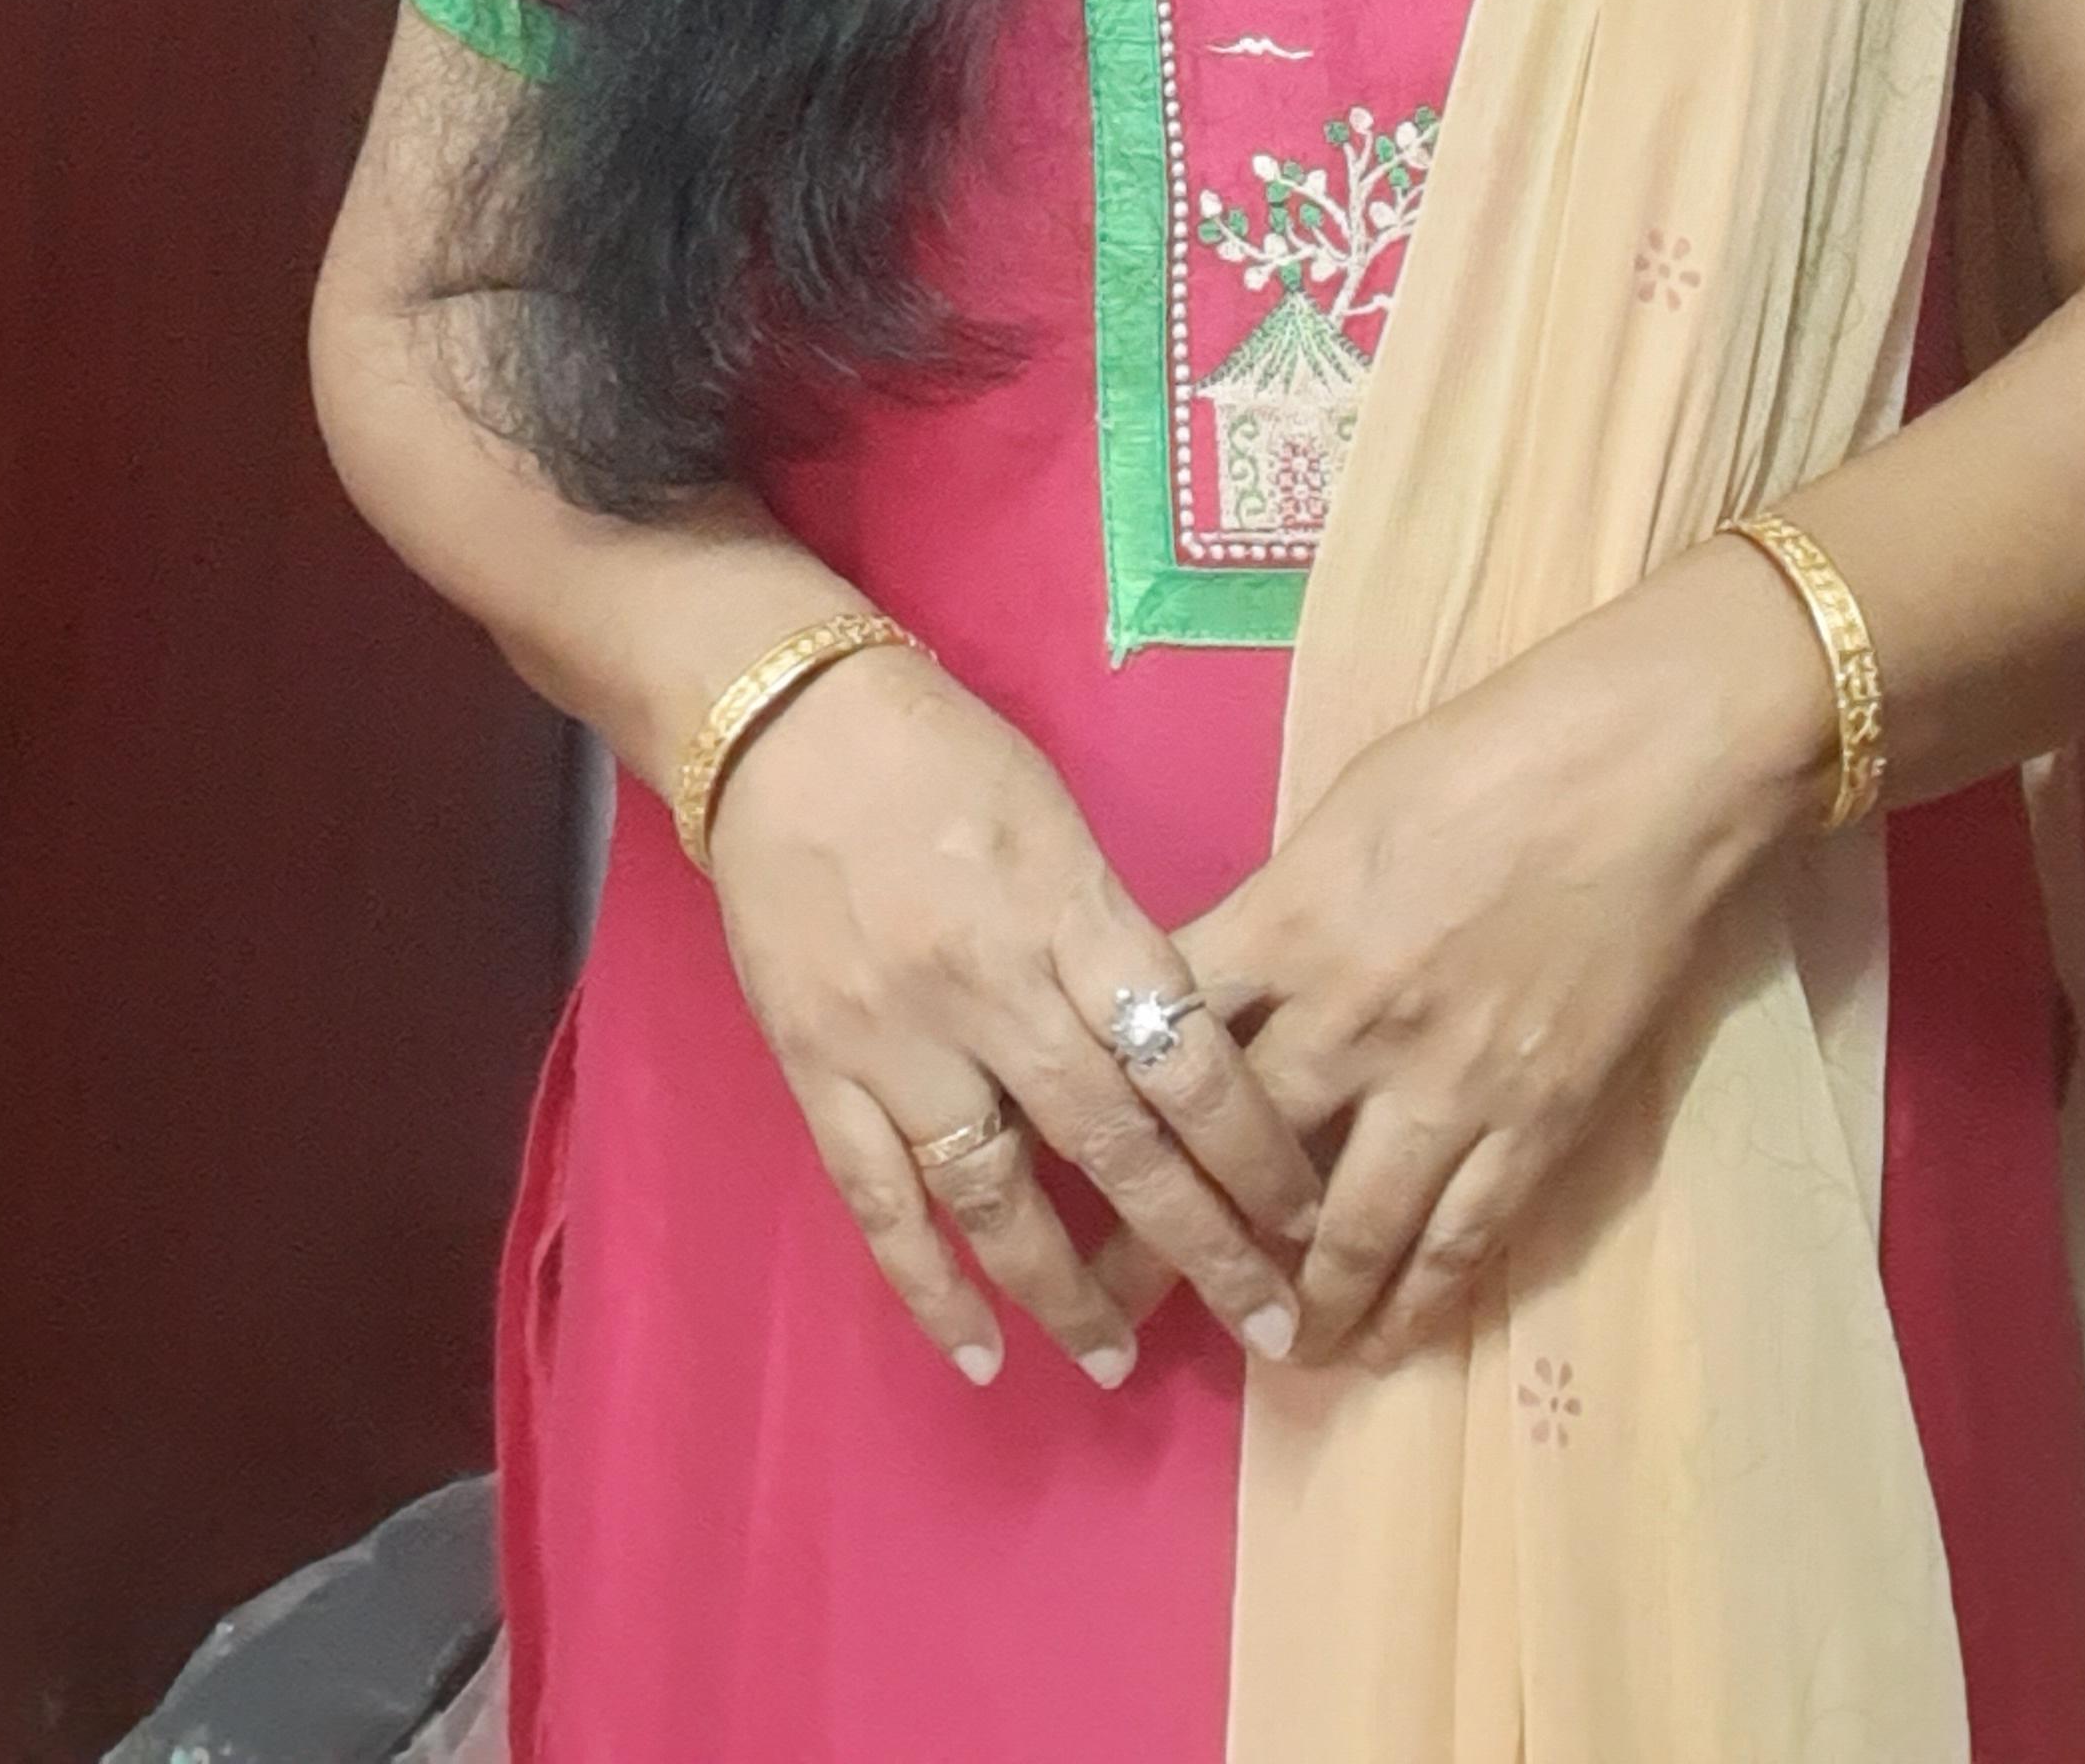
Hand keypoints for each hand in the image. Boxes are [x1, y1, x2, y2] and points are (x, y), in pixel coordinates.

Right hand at [706, 642, 1323, 1388]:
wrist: (782, 726)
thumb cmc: (944, 756)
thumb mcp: (1061, 822)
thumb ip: (1113, 939)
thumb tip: (1175, 1051)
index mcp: (1064, 913)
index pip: (1181, 1053)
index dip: (1251, 1145)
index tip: (1302, 1212)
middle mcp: (987, 989)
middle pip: (1110, 1139)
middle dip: (1198, 1242)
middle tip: (1265, 1322)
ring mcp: (894, 1040)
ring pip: (993, 1194)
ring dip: (1065, 1291)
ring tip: (1119, 1358)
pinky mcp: (815, 1069)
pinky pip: (879, 1200)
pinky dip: (930, 1287)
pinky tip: (980, 1352)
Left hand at [1104, 543, 1829, 1364]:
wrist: (1644, 766)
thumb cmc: (1488, 753)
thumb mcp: (1345, 809)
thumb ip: (1284, 906)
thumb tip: (1237, 974)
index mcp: (1288, 925)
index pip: (1166, 1044)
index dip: (1111, 1117)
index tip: (1071, 1173)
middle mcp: (1351, 1021)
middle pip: (1234, 1159)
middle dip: (1175, 1242)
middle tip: (1127, 1303)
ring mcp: (1450, 1083)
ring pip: (1349, 1233)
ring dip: (1300, 1305)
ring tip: (1268, 1349)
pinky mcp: (1539, 1120)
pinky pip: (1463, 1239)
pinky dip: (1416, 1302)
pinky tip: (1382, 1340)